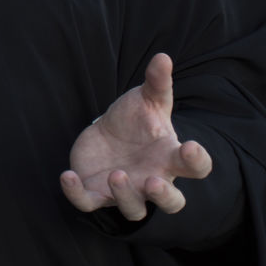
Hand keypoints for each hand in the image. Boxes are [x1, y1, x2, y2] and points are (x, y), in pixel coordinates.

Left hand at [59, 52, 211, 220]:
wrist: (108, 133)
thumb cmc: (136, 120)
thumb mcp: (147, 99)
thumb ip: (157, 82)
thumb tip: (162, 57)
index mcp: (171, 157)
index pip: (195, 167)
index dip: (197, 161)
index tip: (192, 147)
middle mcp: (154, 179)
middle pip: (172, 203)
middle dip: (164, 197)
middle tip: (153, 182)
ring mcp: (126, 190)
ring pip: (133, 209)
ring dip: (125, 196)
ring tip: (116, 173)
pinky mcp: (97, 192)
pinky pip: (88, 202)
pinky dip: (77, 194)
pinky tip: (67, 175)